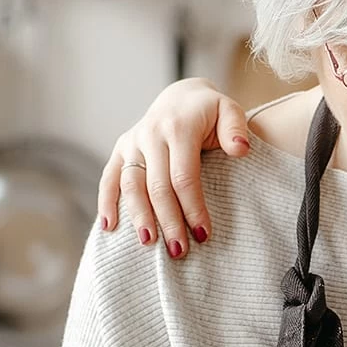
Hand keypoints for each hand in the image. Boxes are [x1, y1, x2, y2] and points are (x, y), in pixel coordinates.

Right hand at [96, 78, 250, 255]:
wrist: (181, 96)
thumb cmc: (209, 113)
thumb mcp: (229, 111)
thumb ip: (236, 129)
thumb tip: (240, 150)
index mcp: (178, 128)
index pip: (183, 176)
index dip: (192, 208)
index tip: (203, 235)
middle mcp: (150, 134)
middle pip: (157, 186)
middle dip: (168, 221)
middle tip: (179, 250)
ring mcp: (132, 142)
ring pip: (131, 185)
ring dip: (139, 217)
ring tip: (148, 244)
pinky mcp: (120, 149)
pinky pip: (109, 178)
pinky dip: (106, 202)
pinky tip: (109, 228)